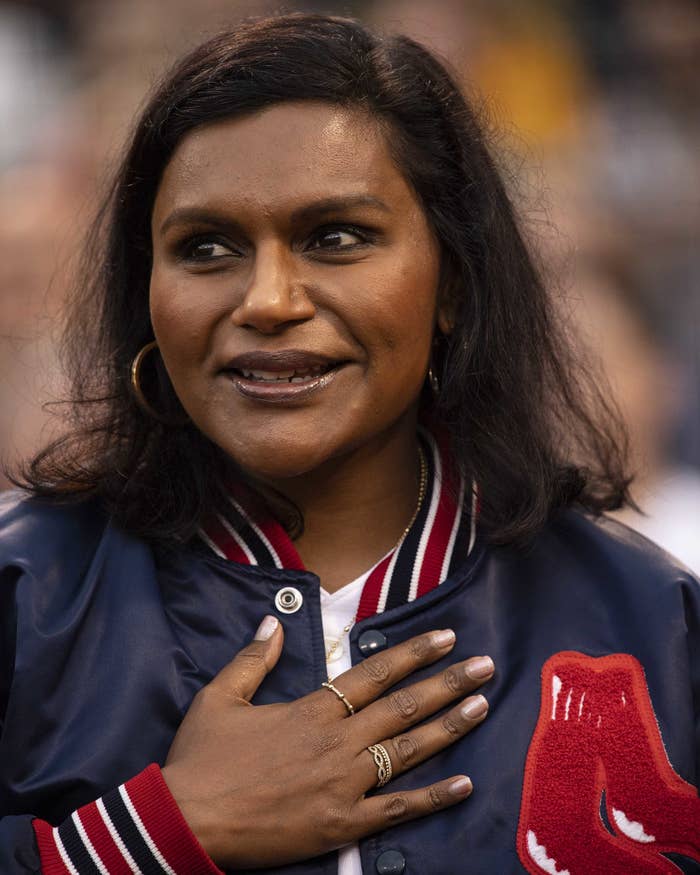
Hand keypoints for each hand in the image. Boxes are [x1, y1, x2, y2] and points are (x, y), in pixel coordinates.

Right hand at [162, 615, 493, 868]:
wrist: (188, 821)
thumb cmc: (202, 759)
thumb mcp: (219, 698)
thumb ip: (252, 660)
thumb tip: (271, 623)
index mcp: (311, 710)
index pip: (374, 673)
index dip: (413, 654)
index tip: (446, 638)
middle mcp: (336, 742)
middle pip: (403, 706)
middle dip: (449, 683)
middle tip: (485, 666)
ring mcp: (343, 785)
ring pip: (407, 750)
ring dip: (449, 727)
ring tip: (482, 706)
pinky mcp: (341, 825)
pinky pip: (396, 810)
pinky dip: (432, 798)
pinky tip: (464, 784)